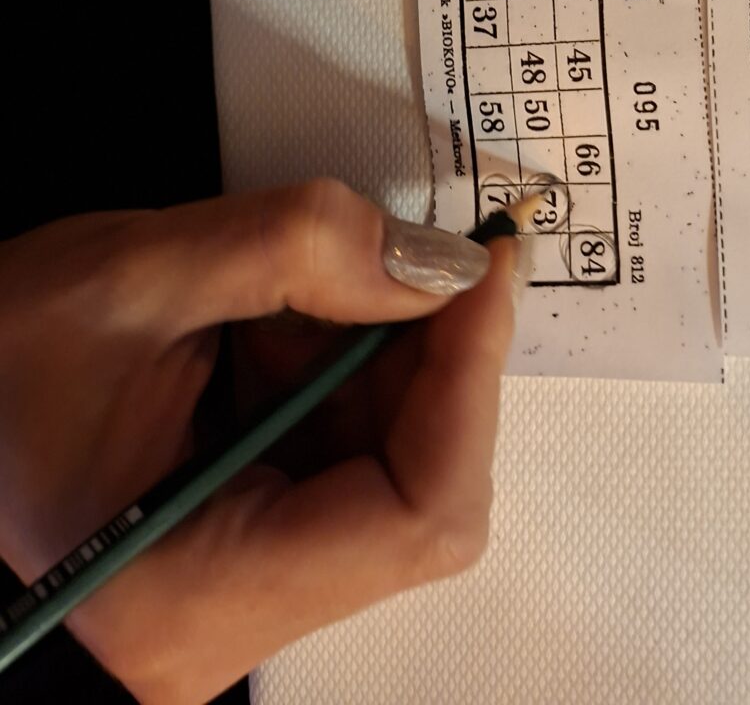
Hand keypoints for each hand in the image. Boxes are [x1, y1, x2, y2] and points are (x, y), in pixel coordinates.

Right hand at [0, 181, 518, 703]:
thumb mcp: (139, 271)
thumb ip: (302, 249)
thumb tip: (445, 263)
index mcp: (192, 594)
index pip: (418, 513)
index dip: (471, 382)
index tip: (485, 270)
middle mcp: (227, 625)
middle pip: (422, 494)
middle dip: (434, 360)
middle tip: (429, 250)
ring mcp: (244, 590)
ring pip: (397, 469)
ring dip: (389, 356)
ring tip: (317, 279)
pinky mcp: (250, 545)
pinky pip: (352, 459)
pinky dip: (350, 368)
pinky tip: (295, 313)